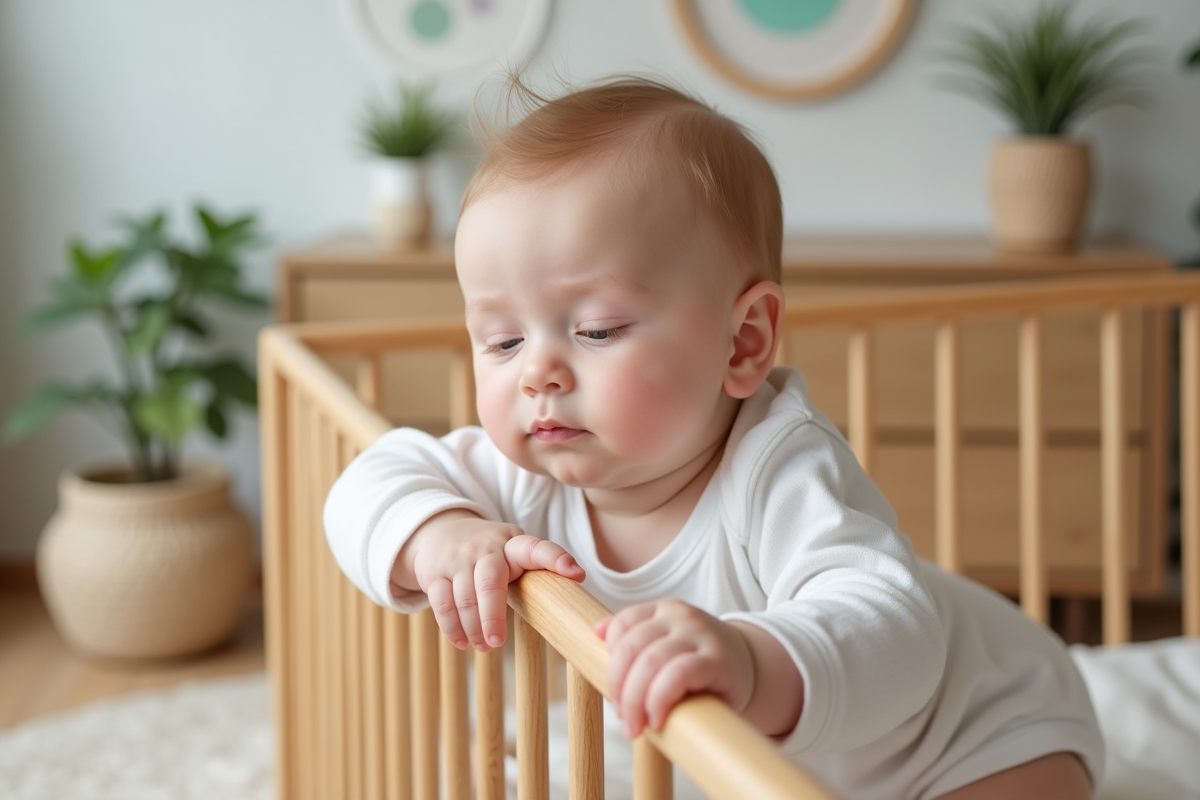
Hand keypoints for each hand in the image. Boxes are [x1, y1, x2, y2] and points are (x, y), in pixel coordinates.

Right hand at [396, 510, 584, 651]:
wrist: (442, 531)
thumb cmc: (490, 551)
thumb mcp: (513, 551)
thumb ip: (536, 569)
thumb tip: (570, 595)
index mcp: (513, 544)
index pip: (537, 548)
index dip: (557, 559)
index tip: (576, 574)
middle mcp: (485, 548)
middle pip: (489, 583)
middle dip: (493, 616)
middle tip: (498, 642)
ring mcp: (458, 559)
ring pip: (464, 598)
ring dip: (473, 629)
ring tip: (484, 647)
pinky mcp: (435, 573)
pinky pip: (441, 604)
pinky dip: (452, 628)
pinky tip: (461, 641)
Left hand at [594, 599, 754, 738]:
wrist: (749, 669)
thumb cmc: (698, 664)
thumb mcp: (666, 645)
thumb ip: (635, 639)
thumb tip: (597, 631)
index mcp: (664, 610)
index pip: (622, 625)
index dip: (611, 662)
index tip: (613, 692)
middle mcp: (681, 616)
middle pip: (631, 647)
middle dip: (619, 687)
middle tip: (624, 717)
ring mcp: (700, 634)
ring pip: (651, 662)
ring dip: (636, 700)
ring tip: (637, 725)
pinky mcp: (717, 660)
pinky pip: (678, 674)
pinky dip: (660, 699)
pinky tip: (658, 719)